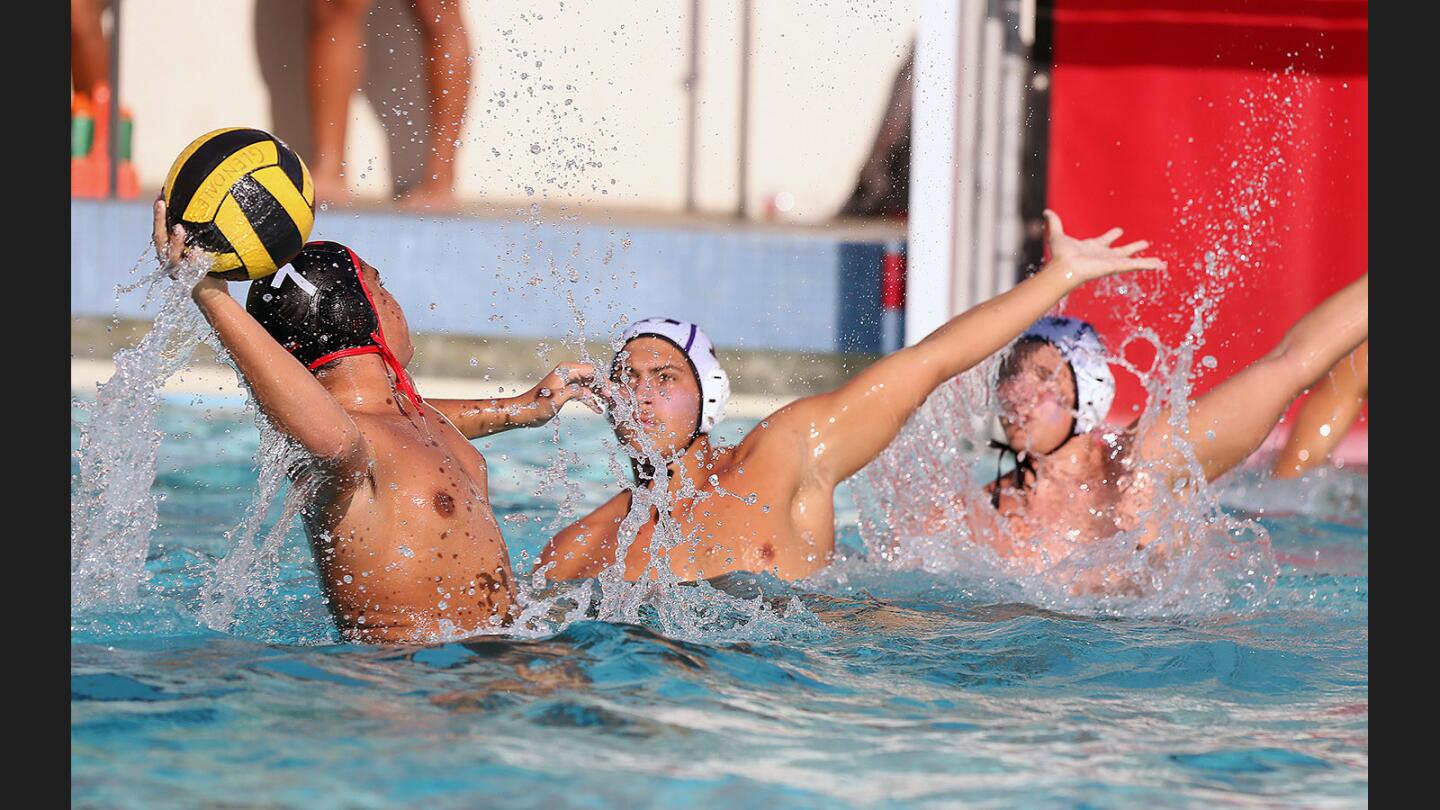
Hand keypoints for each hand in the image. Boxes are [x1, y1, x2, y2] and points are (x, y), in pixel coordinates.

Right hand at [155, 198, 224, 296]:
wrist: (212, 291)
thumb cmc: (208, 264)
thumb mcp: (203, 245)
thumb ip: (199, 231)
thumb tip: (211, 204)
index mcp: (169, 248)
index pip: (160, 227)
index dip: (159, 212)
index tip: (160, 193)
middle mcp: (168, 258)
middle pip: (159, 238)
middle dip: (159, 220)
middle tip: (161, 203)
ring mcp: (177, 270)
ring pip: (171, 255)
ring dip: (175, 241)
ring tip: (180, 229)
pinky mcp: (188, 279)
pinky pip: (189, 269)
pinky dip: (193, 259)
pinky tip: (198, 251)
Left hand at [529, 362, 605, 420]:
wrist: (524, 413)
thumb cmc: (537, 405)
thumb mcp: (557, 399)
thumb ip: (574, 392)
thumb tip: (588, 392)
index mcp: (566, 370)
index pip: (592, 371)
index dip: (604, 381)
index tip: (612, 393)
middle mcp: (568, 373)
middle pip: (593, 377)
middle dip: (604, 387)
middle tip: (614, 399)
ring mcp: (567, 382)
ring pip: (589, 385)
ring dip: (599, 394)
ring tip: (610, 404)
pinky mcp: (566, 391)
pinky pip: (583, 393)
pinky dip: (590, 400)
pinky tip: (598, 409)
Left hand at [1042, 209, 1165, 284]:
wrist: (1065, 267)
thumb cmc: (1060, 255)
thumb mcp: (1057, 234)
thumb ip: (1054, 223)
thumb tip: (1046, 211)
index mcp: (1092, 248)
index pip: (1104, 241)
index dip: (1111, 236)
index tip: (1119, 231)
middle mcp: (1103, 256)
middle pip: (1121, 251)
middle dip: (1132, 247)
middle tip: (1143, 243)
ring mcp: (1111, 262)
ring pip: (1132, 261)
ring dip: (1146, 260)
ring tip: (1159, 261)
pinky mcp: (1117, 266)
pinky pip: (1136, 265)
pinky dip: (1149, 265)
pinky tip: (1160, 265)